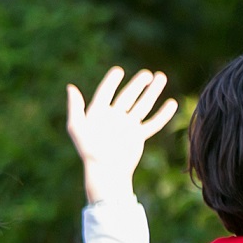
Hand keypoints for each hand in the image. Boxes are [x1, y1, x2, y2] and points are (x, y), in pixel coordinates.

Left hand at [66, 67, 177, 204]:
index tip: (119, 71)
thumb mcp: (77, 127)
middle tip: (148, 74)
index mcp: (99, 113)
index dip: (111, 81)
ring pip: (143, 105)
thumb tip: (71, 87)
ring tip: (162, 77)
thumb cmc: (89, 151)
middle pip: (128, 96)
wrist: (106, 171)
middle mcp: (114, 117)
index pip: (106, 92)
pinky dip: (164, 114)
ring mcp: (128, 126)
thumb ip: (75, 107)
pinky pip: (153, 123)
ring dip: (153, 92)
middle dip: (139, 84)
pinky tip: (172, 103)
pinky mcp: (138, 136)